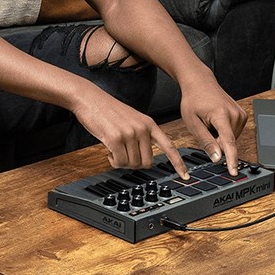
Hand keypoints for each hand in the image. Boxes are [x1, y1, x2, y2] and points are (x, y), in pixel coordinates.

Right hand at [71, 86, 188, 178]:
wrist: (90, 98)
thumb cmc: (108, 111)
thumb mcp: (132, 119)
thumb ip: (142, 135)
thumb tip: (144, 160)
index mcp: (149, 123)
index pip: (169, 146)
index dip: (178, 163)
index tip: (185, 175)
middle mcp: (142, 128)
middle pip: (147, 162)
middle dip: (134, 164)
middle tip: (123, 155)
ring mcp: (130, 133)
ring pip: (132, 164)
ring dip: (121, 162)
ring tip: (114, 149)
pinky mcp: (116, 138)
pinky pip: (119, 162)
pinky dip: (113, 161)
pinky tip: (108, 151)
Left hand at [178, 78, 246, 175]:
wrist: (200, 82)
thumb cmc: (193, 100)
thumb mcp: (192, 122)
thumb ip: (205, 141)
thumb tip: (217, 158)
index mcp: (221, 115)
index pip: (229, 142)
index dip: (231, 159)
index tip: (234, 171)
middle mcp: (234, 114)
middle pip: (228, 143)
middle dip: (215, 142)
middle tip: (204, 127)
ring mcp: (240, 114)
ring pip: (230, 139)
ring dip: (219, 137)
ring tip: (210, 121)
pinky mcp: (242, 116)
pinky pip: (233, 133)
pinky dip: (224, 132)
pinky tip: (216, 121)